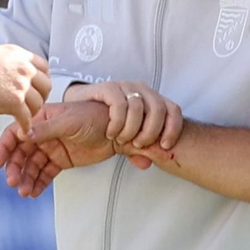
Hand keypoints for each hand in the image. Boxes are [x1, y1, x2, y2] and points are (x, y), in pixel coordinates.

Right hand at [0, 44, 51, 131]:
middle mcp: (24, 68)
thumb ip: (8, 61)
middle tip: (34, 104)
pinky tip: (23, 129)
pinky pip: (27, 117)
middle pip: (46, 85)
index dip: (42, 80)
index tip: (38, 87)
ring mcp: (21, 85)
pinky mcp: (14, 102)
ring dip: (33, 112)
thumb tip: (9, 68)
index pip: (43, 67)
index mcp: (19, 55)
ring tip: (25, 118)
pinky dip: (26, 126)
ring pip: (38, 103)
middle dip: (42, 96)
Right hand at [0, 102, 128, 197]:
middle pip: (21, 152)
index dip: (4, 148)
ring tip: (25, 191)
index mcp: (41, 118)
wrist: (119, 129)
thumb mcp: (70, 121)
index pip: (16, 132)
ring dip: (26, 178)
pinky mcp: (62, 160)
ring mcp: (52, 147)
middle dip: (15, 168)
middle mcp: (43, 133)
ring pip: (32, 165)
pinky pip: (45, 173)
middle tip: (13, 182)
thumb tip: (22, 135)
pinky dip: (39, 183)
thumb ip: (46, 129)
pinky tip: (34, 192)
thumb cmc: (95, 116)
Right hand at [65, 81, 182, 150]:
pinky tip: (110, 133)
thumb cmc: (103, 126)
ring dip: (131, 129)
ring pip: (139, 107)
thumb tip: (148, 163)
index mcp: (151, 100)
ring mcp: (124, 87)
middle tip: (139, 144)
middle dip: (151, 132)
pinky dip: (117, 123)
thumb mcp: (125, 141)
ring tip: (121, 140)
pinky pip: (119, 104)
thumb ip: (137, 150)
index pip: (173, 110)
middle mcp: (141, 90)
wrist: (75, 115)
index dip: (173, 129)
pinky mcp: (107, 87)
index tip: (165, 146)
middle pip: (159, 109)